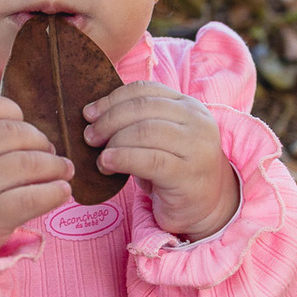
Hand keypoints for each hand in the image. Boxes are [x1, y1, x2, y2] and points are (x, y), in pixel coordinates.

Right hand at [0, 95, 73, 256]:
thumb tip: (30, 131)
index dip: (15, 112)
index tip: (25, 127)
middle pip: (14, 133)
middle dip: (41, 141)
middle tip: (50, 153)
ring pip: (27, 163)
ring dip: (55, 165)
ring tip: (63, 171)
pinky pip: (31, 198)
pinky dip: (54, 192)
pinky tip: (62, 191)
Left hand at [83, 82, 238, 241]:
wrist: (206, 207)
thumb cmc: (175, 170)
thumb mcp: (160, 138)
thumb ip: (138, 122)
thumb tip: (94, 115)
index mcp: (189, 105)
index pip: (145, 90)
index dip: (112, 99)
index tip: (89, 113)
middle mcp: (196, 121)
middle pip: (143, 108)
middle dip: (109, 120)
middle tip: (90, 137)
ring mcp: (196, 147)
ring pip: (145, 131)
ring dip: (114, 142)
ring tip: (99, 157)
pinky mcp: (188, 174)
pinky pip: (149, 160)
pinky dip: (123, 159)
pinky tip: (107, 164)